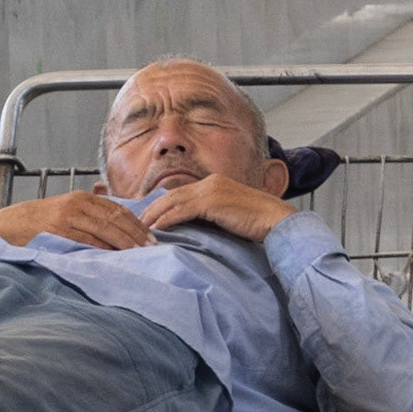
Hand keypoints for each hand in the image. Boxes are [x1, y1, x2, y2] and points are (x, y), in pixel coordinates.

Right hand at [0, 191, 155, 249]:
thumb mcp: (65, 212)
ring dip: (124, 241)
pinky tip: (115, 255)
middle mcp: (77, 204)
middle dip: (135, 233)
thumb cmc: (38, 222)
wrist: (7, 224)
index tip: (151, 235)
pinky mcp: (58, 231)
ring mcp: (67, 217)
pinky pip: (86, 239)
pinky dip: (102, 247)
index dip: (136, 222)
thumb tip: (116, 232)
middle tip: (152, 246)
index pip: (117, 209)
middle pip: (114, 218)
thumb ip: (88, 218)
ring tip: (139, 252)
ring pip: (104, 228)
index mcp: (81, 198)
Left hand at [138, 174, 296, 241]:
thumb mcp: (229, 217)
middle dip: (151, 209)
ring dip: (154, 215)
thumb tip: (194, 230)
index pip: (180, 193)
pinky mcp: (213, 202)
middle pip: (171, 195)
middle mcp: (210, 182)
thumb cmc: (257, 224)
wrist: (277, 222)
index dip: (161, 205)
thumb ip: (211, 217)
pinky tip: (156, 228)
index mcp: (214, 183)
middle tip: (135, 222)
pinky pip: (183, 210)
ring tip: (140, 227)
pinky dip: (167, 219)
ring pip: (173, 201)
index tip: (147, 217)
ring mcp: (211, 190)